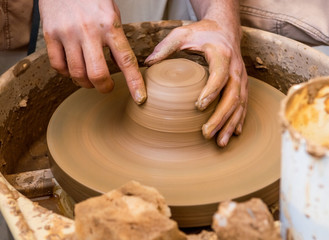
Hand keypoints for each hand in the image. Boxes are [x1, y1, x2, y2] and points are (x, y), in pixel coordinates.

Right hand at [39, 0, 146, 103]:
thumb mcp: (111, 15)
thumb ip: (115, 40)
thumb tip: (119, 68)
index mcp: (110, 25)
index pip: (126, 60)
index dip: (135, 83)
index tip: (140, 99)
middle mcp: (89, 30)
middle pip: (97, 74)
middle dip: (104, 87)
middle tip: (106, 87)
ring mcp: (68, 33)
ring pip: (77, 73)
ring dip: (85, 83)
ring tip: (89, 78)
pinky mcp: (50, 34)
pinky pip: (58, 66)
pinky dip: (67, 73)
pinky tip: (72, 67)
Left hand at [145, 19, 247, 146]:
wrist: (226, 29)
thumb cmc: (203, 33)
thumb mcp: (182, 34)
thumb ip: (165, 47)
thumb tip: (148, 63)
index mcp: (222, 55)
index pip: (219, 75)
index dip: (211, 91)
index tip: (199, 106)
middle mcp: (236, 68)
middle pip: (232, 96)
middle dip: (220, 117)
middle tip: (206, 133)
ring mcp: (241, 78)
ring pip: (240, 104)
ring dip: (230, 124)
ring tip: (220, 142)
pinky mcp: (242, 84)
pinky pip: (244, 104)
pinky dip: (238, 120)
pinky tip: (233, 134)